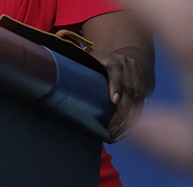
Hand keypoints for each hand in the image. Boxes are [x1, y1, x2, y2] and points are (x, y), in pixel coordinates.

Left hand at [81, 10, 152, 142]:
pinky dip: (134, 120)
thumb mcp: (85, 61)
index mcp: (109, 58)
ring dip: (128, 120)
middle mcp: (126, 64)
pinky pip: (141, 105)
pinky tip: (125, 132)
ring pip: (137, 99)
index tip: (113, 101)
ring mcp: (136, 75)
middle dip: (120, 112)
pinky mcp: (143, 86)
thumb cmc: (94, 64)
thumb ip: (74, 66)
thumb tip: (49, 72)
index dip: (115, 84)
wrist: (120, 58)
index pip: (115, 69)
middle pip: (127, 89)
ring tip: (116, 135)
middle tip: (110, 130)